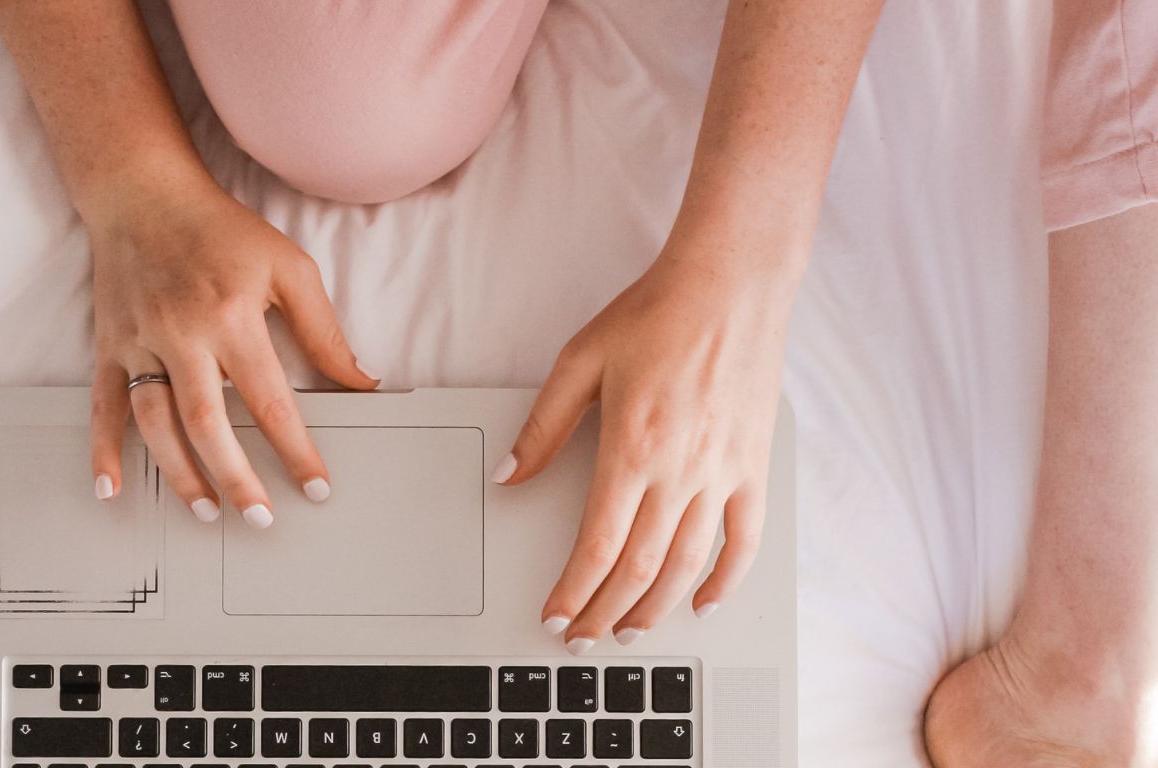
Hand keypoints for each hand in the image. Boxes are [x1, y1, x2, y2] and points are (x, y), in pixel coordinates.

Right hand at [88, 180, 377, 525]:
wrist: (144, 192)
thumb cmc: (222, 230)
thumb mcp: (289, 267)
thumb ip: (324, 331)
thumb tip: (360, 383)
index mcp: (232, 317)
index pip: (270, 401)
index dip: (295, 450)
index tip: (316, 487)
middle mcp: (182, 334)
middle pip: (208, 423)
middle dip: (237, 478)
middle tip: (262, 519)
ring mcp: (139, 342)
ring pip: (156, 422)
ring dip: (179, 473)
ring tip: (207, 511)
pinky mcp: (109, 344)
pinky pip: (102, 404)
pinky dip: (102, 448)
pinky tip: (110, 487)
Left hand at [495, 235, 794, 651]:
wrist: (729, 284)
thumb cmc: (654, 315)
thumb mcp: (580, 362)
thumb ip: (543, 427)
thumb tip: (509, 475)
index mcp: (631, 449)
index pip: (598, 545)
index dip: (574, 591)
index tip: (556, 617)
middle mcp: (680, 470)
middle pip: (639, 567)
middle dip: (606, 612)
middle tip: (583, 638)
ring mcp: (722, 472)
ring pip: (688, 564)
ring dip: (657, 607)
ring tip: (630, 633)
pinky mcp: (753, 466)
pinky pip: (744, 538)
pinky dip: (726, 579)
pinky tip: (705, 602)